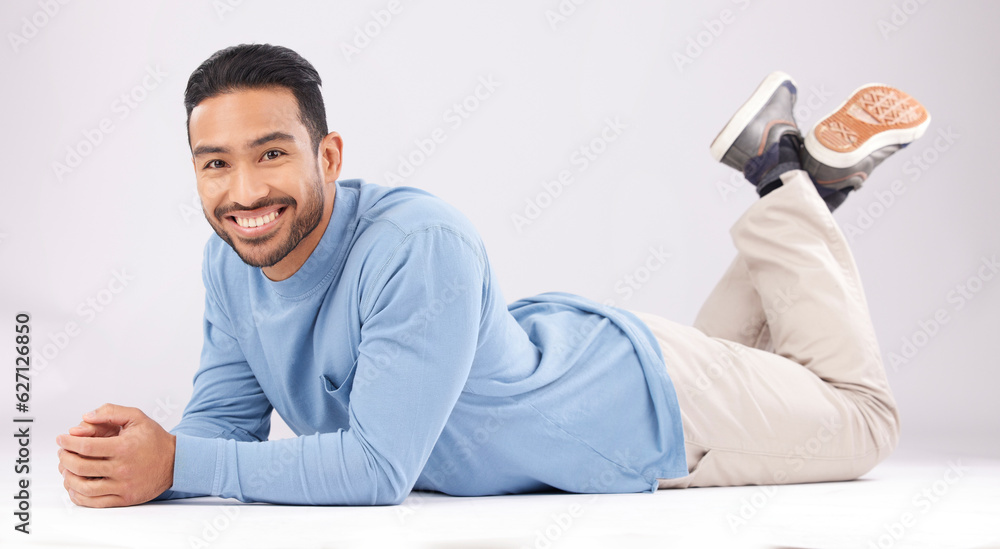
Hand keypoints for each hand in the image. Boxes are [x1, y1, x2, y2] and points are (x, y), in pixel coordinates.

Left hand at [56, 403, 175, 507]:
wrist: (176, 462)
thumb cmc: (154, 439)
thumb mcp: (136, 417)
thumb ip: (110, 412)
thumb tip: (85, 417)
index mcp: (124, 447)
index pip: (85, 446)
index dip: (68, 442)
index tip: (61, 439)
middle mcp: (122, 468)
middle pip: (80, 466)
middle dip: (65, 458)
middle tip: (63, 452)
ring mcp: (123, 486)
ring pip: (83, 487)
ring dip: (68, 477)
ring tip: (66, 468)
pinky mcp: (124, 499)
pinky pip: (94, 502)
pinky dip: (77, 495)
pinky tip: (74, 486)